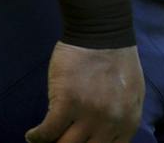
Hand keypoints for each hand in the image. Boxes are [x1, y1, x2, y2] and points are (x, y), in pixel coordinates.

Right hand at [25, 41, 144, 142]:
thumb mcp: (131, 94)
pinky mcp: (67, 103)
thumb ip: (121, 119)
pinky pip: (47, 131)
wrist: (102, 32)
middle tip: (60, 141)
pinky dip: (36, 136)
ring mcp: (89, 114)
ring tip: (45, 141)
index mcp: (128, 122)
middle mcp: (110, 123)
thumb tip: (105, 138)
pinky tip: (32, 134)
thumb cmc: (116, 60)